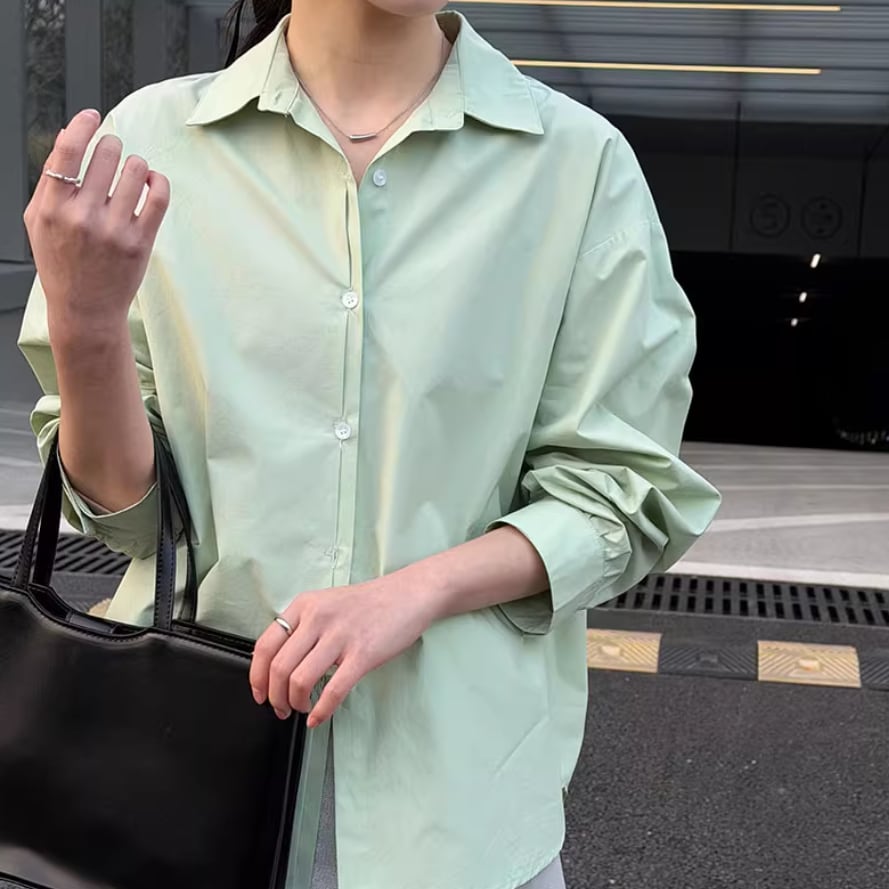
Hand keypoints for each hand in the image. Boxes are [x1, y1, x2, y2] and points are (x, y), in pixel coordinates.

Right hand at [23, 108, 169, 340]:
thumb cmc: (60, 263)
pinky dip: (158, 181)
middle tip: (111, 154)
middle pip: (106, 153)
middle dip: (111, 146)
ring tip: (130, 174)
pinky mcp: (140, 242)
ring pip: (136, 169)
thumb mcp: (38, 221)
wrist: (85, 309)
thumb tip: (68, 135)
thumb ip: (50, 180)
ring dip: (135, 164)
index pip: (68, 150)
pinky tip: (151, 183)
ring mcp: (114, 229)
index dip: (83, 125)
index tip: (91, 117)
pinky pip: (159, 196)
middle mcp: (83, 216)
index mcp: (53, 207)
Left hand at [249, 573, 440, 726]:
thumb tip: (279, 664)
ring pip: (300, 680)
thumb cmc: (368, 603)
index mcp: (305, 605)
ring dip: (295, 704)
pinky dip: (321, 710)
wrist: (408, 595)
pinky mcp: (363, 654)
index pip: (265, 645)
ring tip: (301, 709)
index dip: (257, 676)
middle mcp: (318, 618)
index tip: (260, 693)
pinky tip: (319, 717)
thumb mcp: (326, 603)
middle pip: (279, 668)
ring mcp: (341, 636)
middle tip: (280, 708)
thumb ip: (303, 626)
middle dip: (275, 697)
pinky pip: (333, 690)